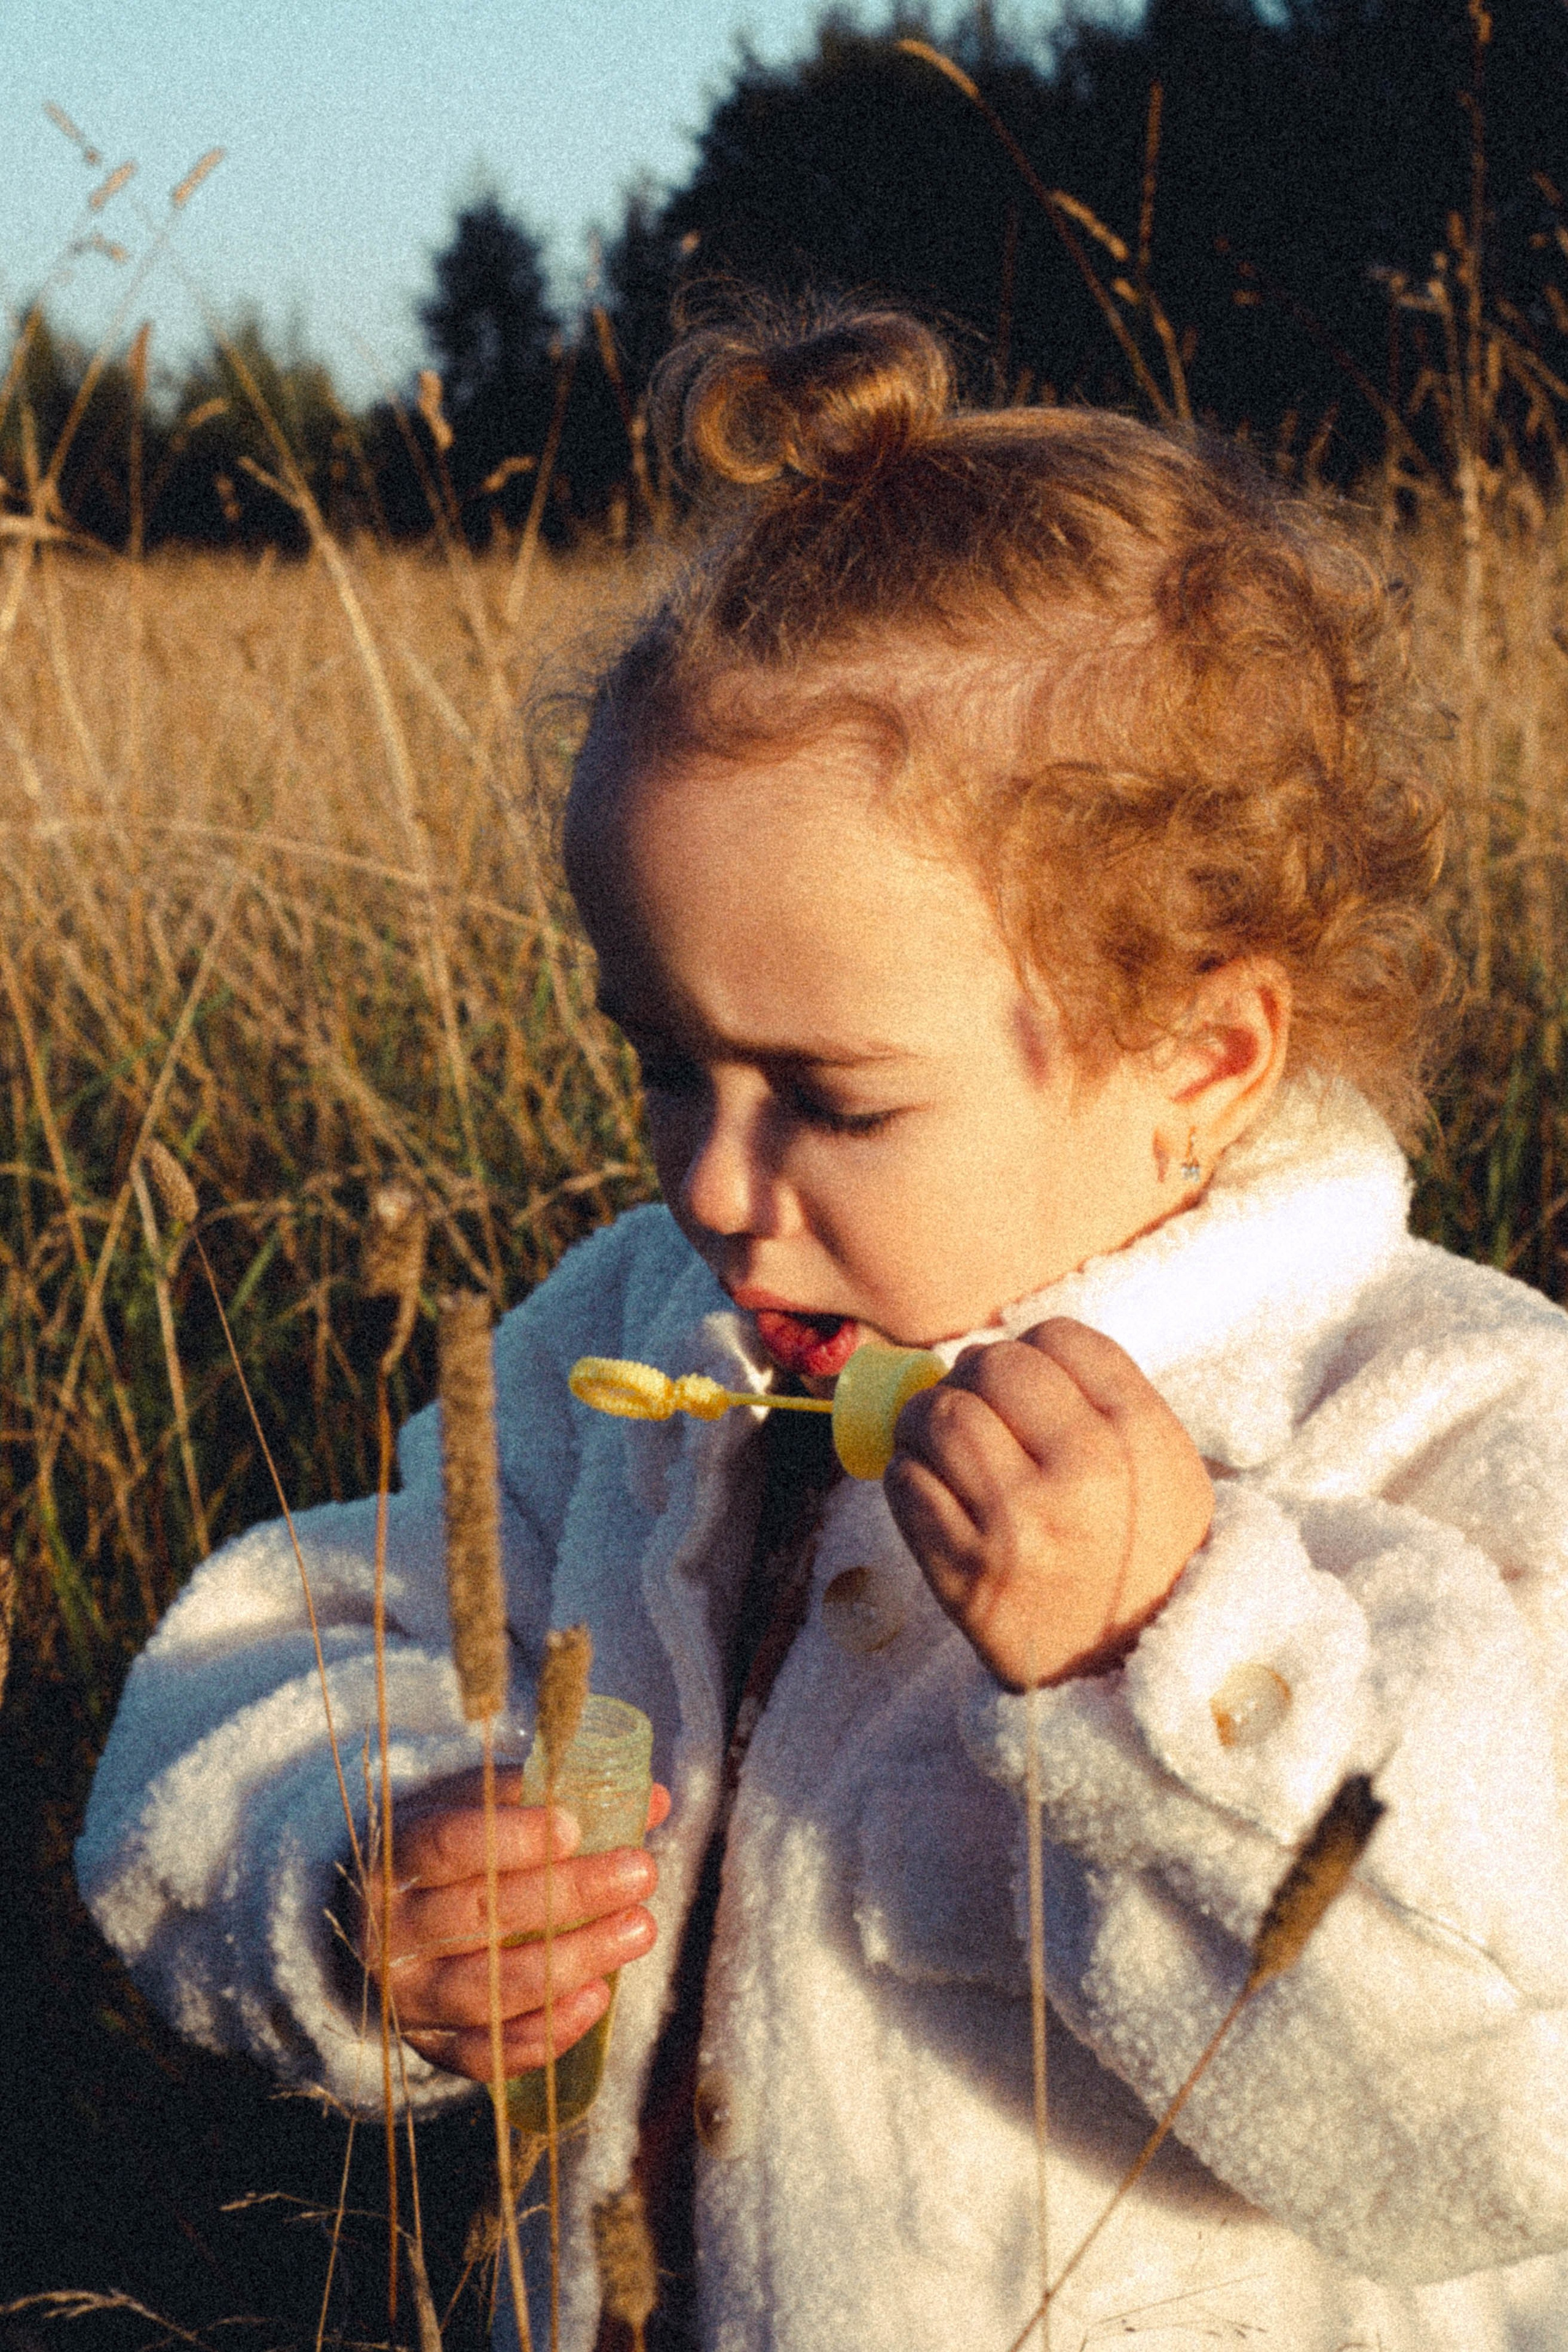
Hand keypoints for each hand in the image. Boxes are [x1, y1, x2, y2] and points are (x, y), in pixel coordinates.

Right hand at [349, 1769, 670, 2081]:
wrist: (365, 1924)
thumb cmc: (439, 1852)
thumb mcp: (475, 1806)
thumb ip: (550, 1797)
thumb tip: (650, 1799)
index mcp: (394, 1858)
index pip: (448, 1845)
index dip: (512, 1838)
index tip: (575, 1827)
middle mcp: (391, 1931)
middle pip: (482, 1915)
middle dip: (570, 1894)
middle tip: (639, 1873)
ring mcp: (407, 1996)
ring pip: (491, 1989)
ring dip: (574, 1962)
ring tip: (639, 1929)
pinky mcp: (429, 2046)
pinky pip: (488, 2054)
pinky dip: (545, 2033)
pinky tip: (596, 1996)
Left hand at [883, 1318, 1212, 1689]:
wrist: (1134, 1674)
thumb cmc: (1143, 1557)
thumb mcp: (1163, 1468)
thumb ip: (1103, 1400)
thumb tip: (1006, 1351)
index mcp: (1141, 1437)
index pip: (1059, 1339)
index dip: (1030, 1351)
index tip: (1024, 1383)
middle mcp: (1084, 1472)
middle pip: (992, 1366)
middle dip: (970, 1379)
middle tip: (972, 1407)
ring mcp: (1019, 1523)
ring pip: (937, 1415)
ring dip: (924, 1420)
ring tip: (939, 1443)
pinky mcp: (964, 1571)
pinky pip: (905, 1482)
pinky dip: (906, 1476)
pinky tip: (930, 1490)